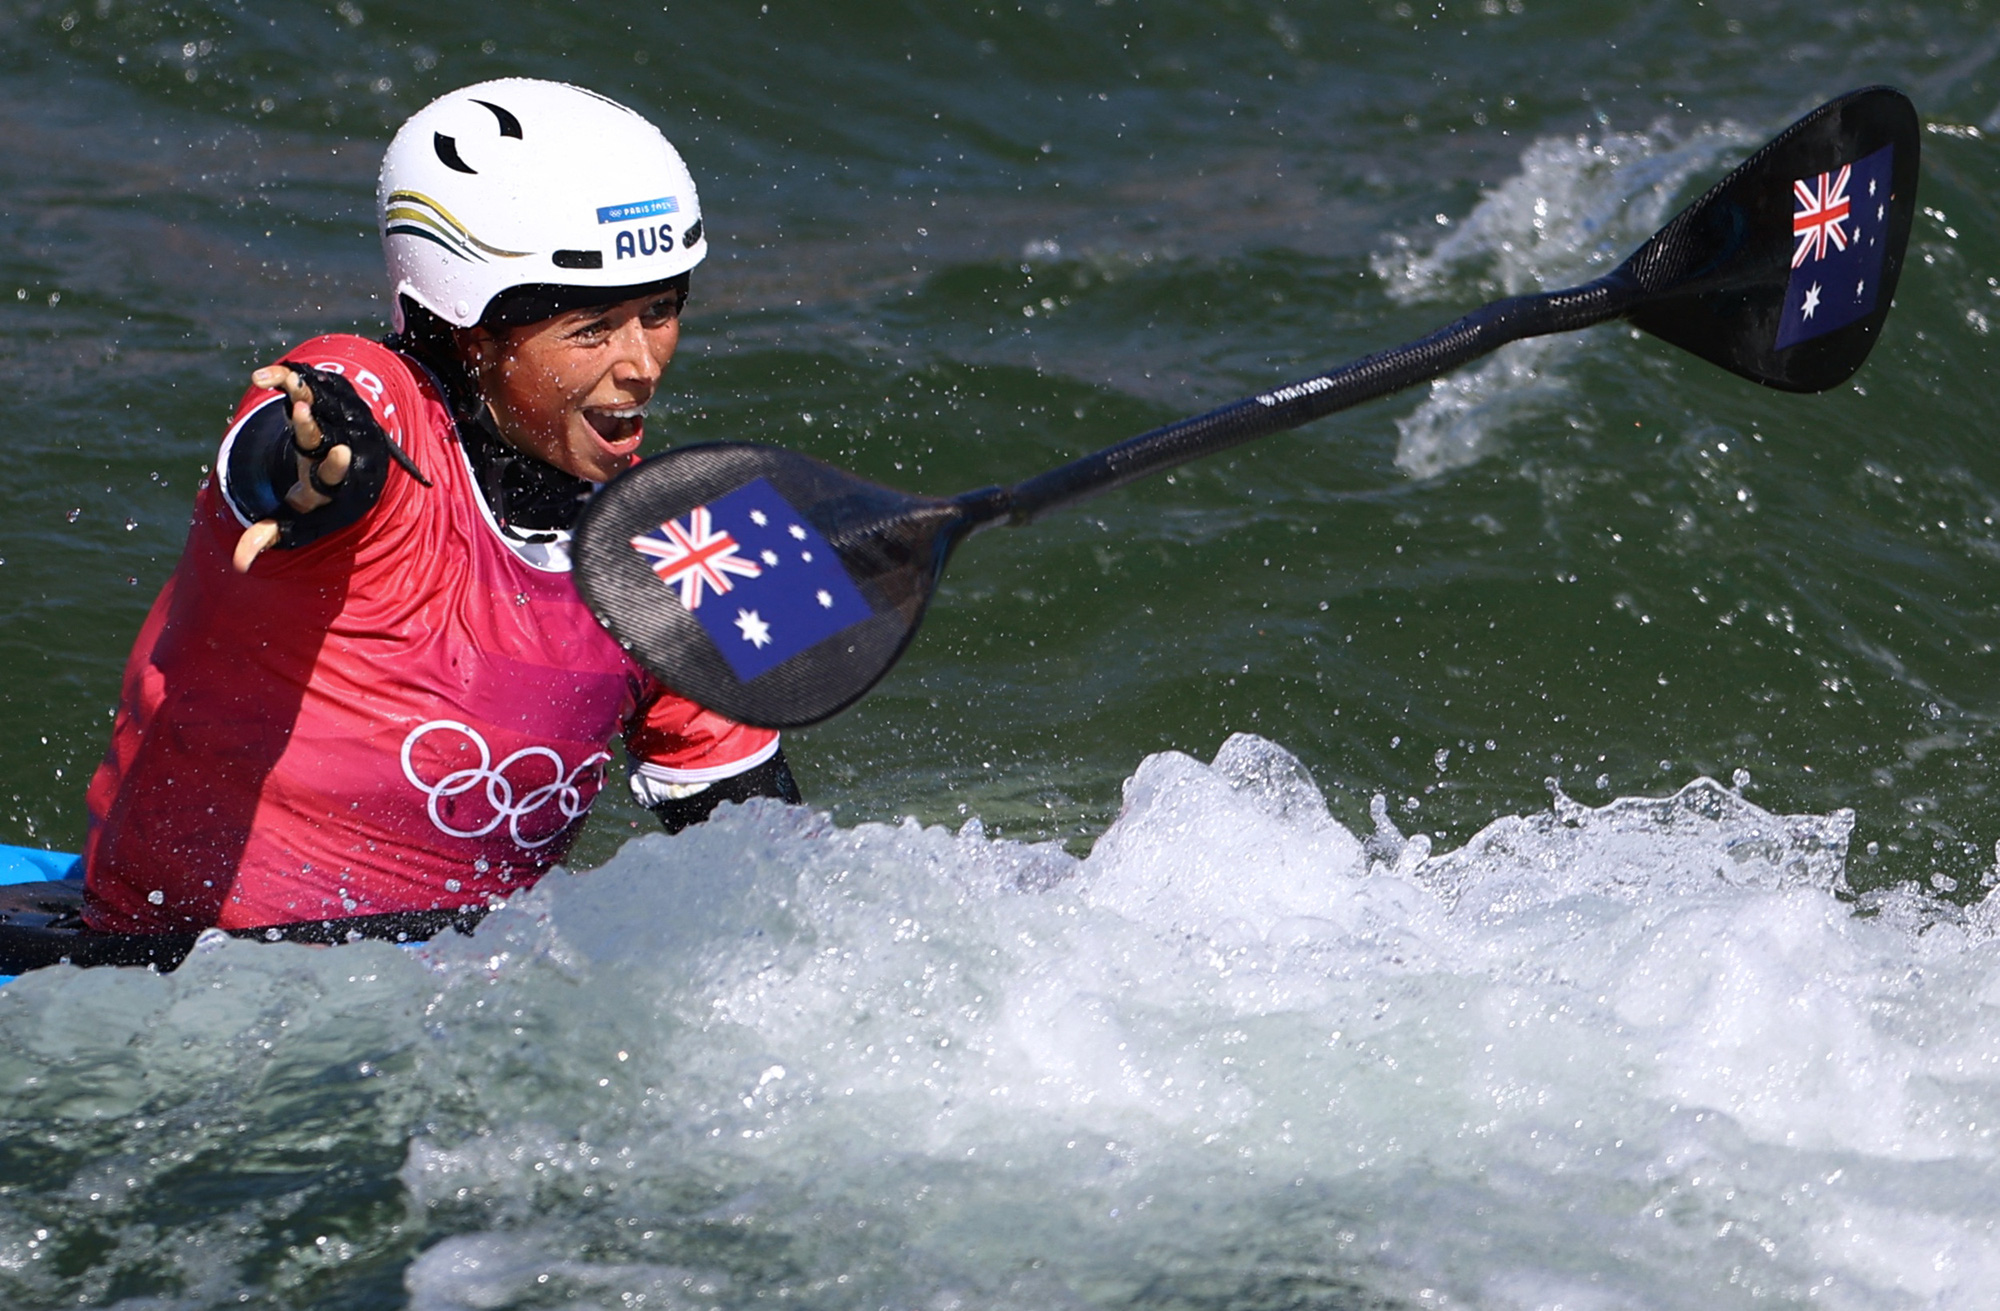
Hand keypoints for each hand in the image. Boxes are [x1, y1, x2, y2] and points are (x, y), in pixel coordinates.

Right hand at [232, 365, 354, 571]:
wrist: (356, 461)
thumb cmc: (321, 497)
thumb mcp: (301, 518)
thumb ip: (271, 534)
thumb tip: (239, 564)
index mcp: (336, 482)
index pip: (338, 476)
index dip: (338, 467)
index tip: (341, 454)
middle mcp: (340, 448)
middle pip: (326, 437)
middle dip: (310, 426)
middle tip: (302, 411)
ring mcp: (338, 422)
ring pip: (321, 403)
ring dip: (300, 391)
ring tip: (274, 381)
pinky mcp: (331, 398)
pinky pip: (311, 384)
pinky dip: (288, 379)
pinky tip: (262, 378)